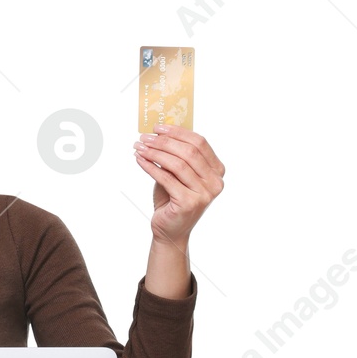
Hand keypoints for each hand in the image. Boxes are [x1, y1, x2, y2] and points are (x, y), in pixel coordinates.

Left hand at [132, 124, 224, 248]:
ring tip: (139, 148)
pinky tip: (140, 160)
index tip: (158, 127)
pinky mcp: (188, 203)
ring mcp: (204, 194)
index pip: (200, 143)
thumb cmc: (173, 199)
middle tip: (144, 137)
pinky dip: (151, 167)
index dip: (178, 132)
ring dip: (155, 153)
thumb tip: (160, 131)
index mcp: (217, 170)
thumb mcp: (177, 174)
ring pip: (177, 164)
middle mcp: (215, 182)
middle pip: (189, 152)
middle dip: (164, 141)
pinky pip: (167, 178)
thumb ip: (176, 155)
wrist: (171, 230)